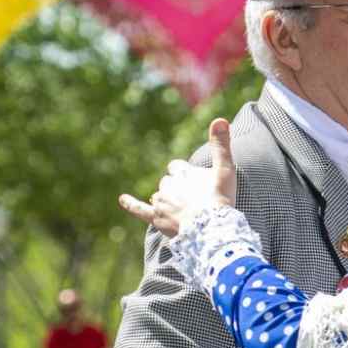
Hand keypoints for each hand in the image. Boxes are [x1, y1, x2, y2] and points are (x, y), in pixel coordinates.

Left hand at [119, 119, 236, 236]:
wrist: (210, 228)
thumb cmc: (220, 199)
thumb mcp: (225, 170)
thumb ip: (221, 145)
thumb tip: (220, 119)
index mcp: (183, 173)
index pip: (177, 167)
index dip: (186, 174)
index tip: (197, 184)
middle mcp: (168, 185)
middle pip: (168, 182)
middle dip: (178, 188)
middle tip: (195, 200)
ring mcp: (161, 202)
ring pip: (159, 195)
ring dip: (168, 198)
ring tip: (184, 210)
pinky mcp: (156, 218)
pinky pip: (139, 209)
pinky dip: (131, 204)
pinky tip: (122, 199)